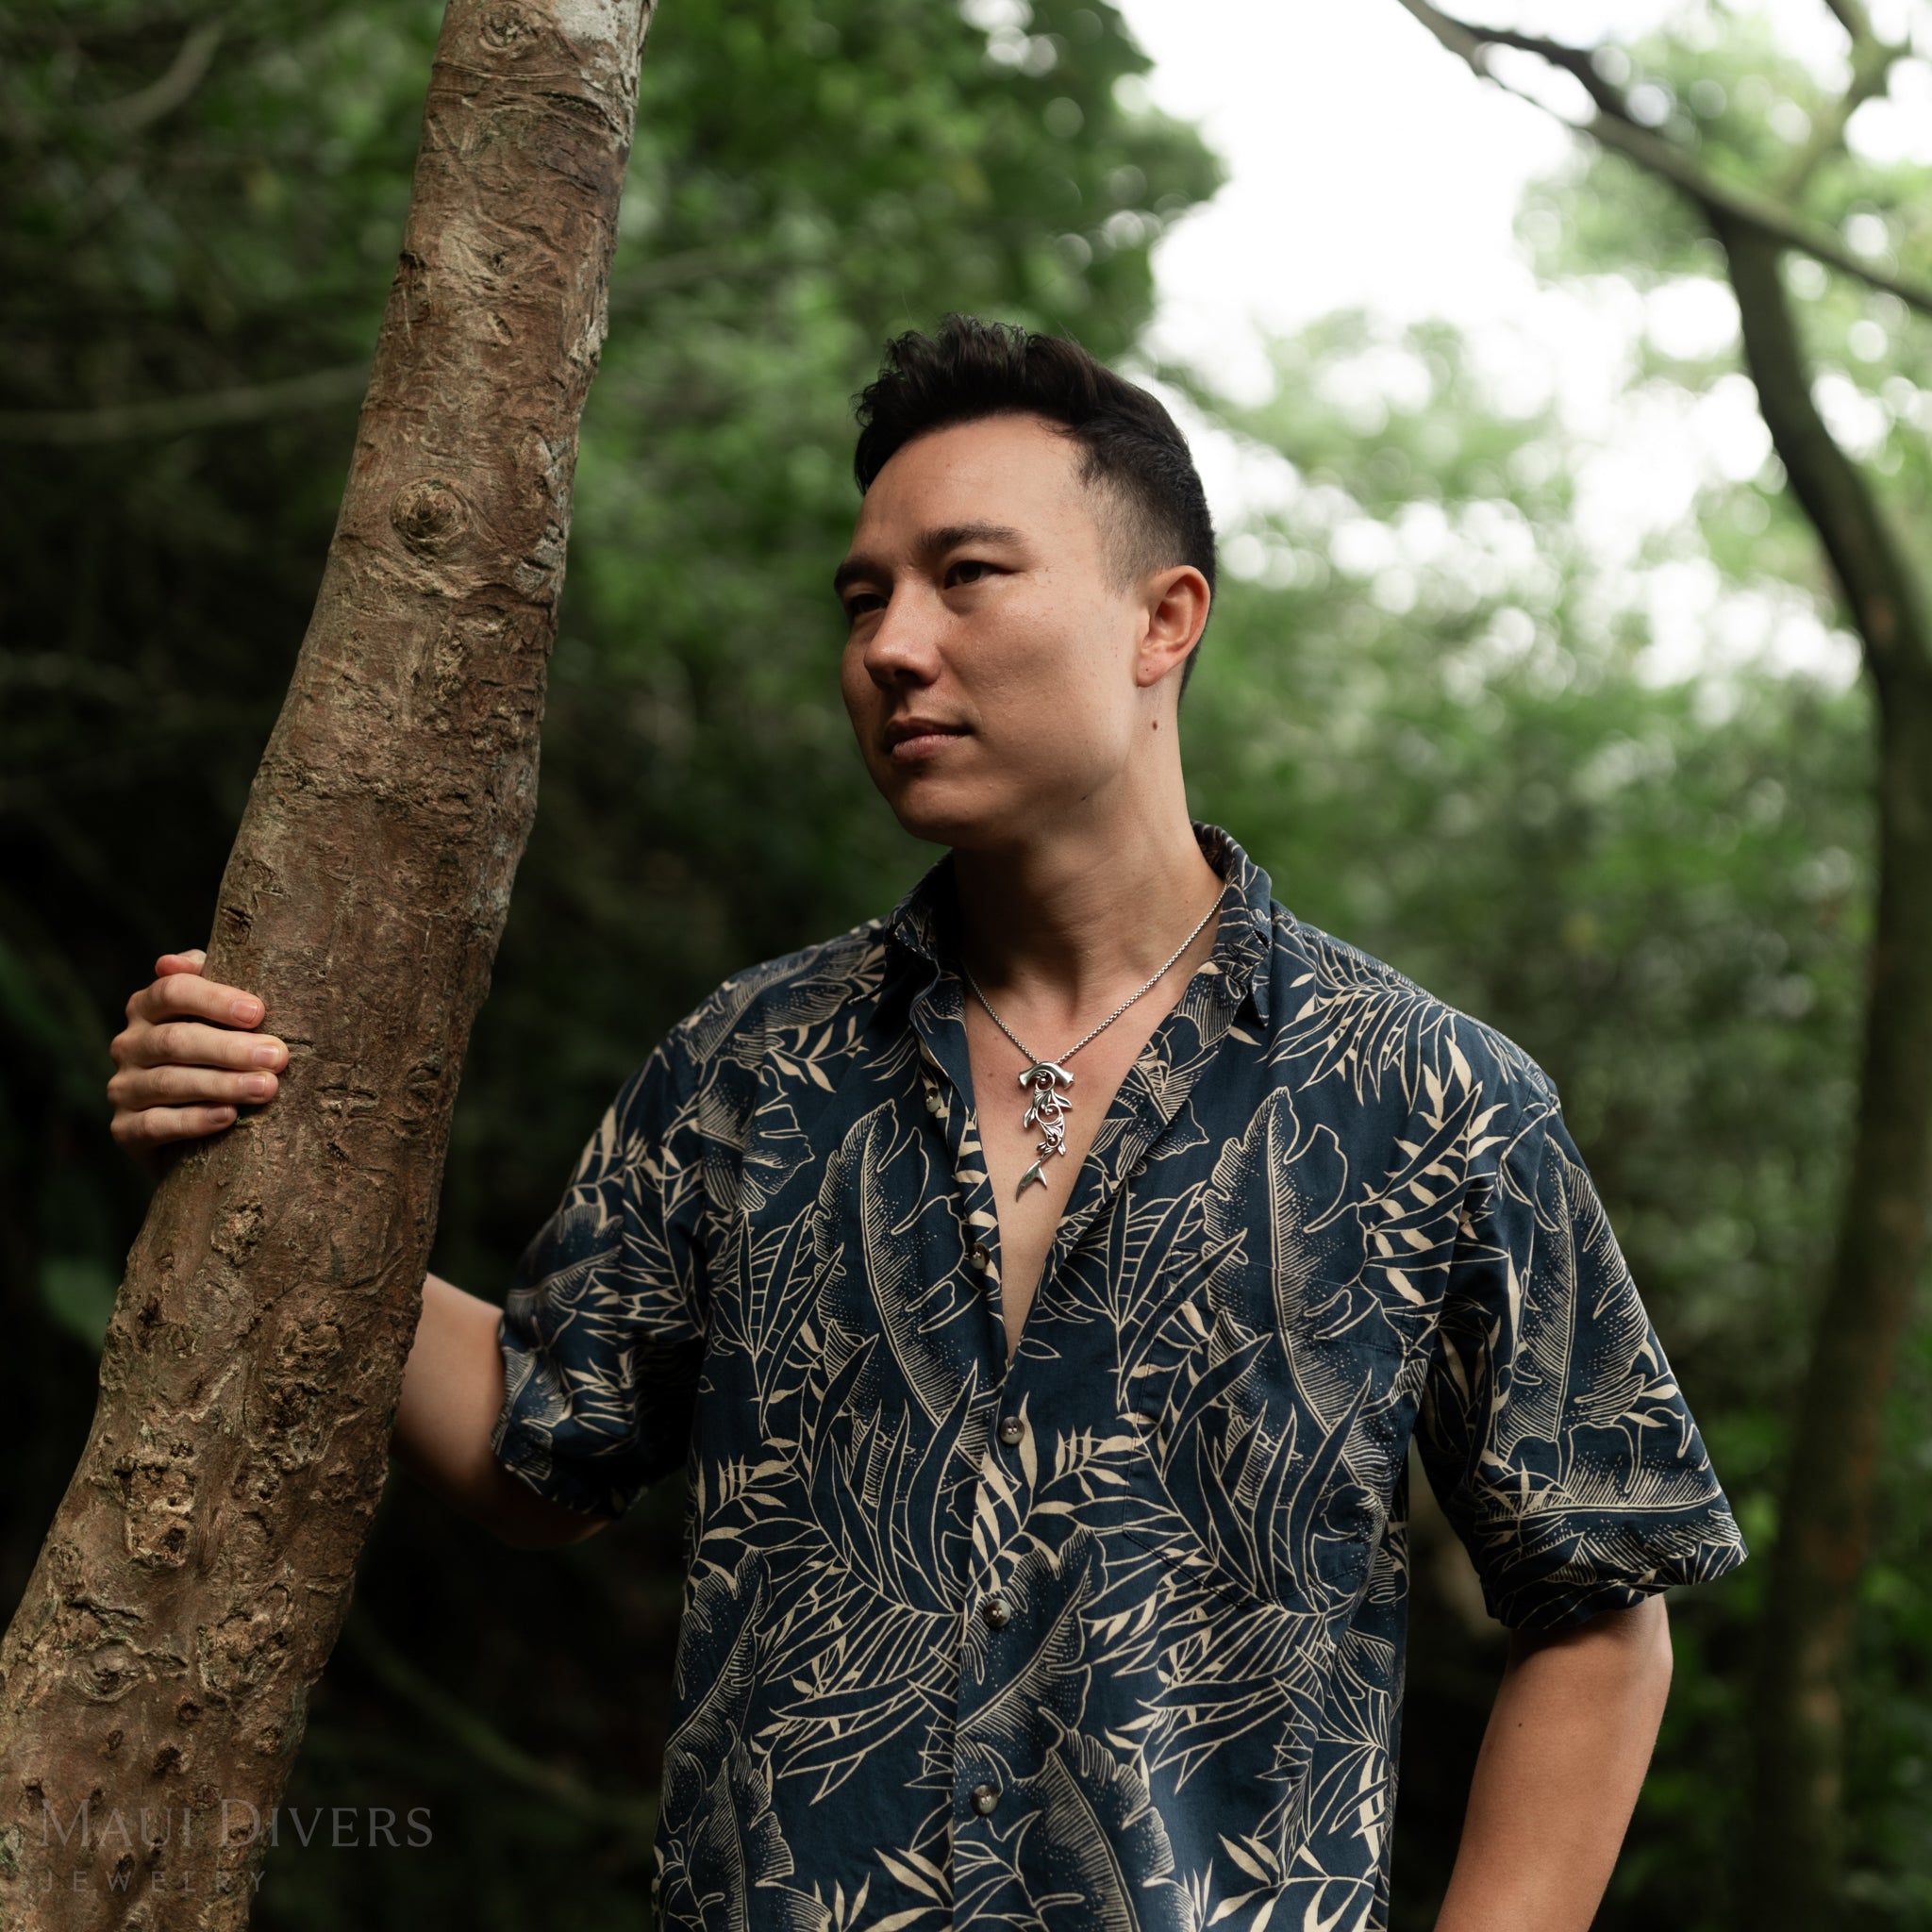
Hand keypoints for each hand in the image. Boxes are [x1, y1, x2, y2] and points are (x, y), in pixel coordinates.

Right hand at [107, 949, 287, 1153]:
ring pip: (168, 1082)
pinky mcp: (124, 1129)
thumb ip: (208, 980)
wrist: (188, 1129)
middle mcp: (128, 1044)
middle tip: (277, 1057)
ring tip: (267, 1087)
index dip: (215, 999)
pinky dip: (194, 1120)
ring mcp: (123, 1088)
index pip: (172, 991)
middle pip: (176, 1040)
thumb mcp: (215, 1015)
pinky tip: (229, 1116)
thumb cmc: (214, 1053)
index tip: (258, 1012)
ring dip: (222, 1084)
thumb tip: (175, 961)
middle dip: (230, 1048)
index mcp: (147, 1007)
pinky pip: (155, 1124)